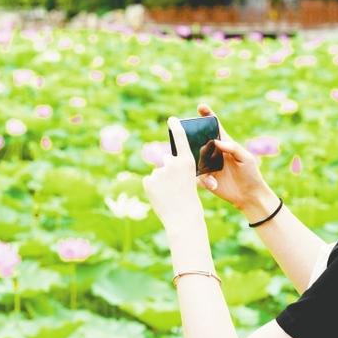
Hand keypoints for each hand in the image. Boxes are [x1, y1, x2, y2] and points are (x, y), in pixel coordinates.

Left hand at [142, 116, 205, 230]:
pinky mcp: (148, 180)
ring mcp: (159, 171)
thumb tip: (163, 161)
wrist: (183, 218)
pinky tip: (160, 197)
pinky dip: (153, 189)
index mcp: (187, 162)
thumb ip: (176, 169)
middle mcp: (172, 163)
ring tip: (169, 195)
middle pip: (166, 160)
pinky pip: (149, 181)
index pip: (180, 140)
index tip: (172, 119)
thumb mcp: (188, 181)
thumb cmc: (189, 201)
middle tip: (175, 187)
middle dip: (168, 171)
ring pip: (158, 173)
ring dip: (161, 182)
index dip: (176, 128)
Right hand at [194, 103, 271, 211]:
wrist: (249, 195)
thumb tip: (217, 141)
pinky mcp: (206, 179)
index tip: (201, 107)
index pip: (215, 127)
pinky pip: (198, 176)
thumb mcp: (246, 158)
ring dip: (197, 162)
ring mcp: (209, 165)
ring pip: (195, 158)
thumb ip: (233, 147)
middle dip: (192, 137)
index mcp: (225, 144)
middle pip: (199, 141)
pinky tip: (214, 185)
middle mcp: (214, 153)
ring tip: (210, 171)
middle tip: (189, 137)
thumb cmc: (251, 174)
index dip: (207, 116)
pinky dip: (204, 180)